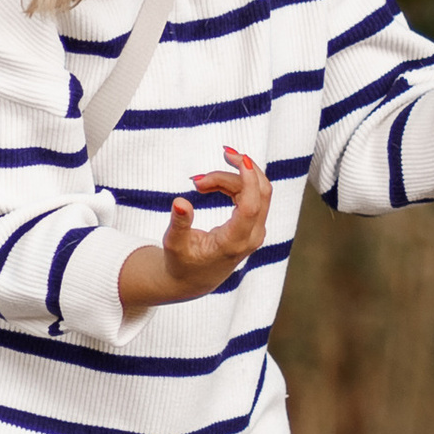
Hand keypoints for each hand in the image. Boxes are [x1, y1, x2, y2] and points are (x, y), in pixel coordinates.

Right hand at [117, 147, 270, 311]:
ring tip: (198, 183)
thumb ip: (179, 223)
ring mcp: (256, 231)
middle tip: (224, 153)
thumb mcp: (174, 244)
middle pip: (260, 193)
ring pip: (255, 191)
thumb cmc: (181, 263)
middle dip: (244, 169)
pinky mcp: (253, 225)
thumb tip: (180, 202)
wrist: (193, 280)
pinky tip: (210, 184)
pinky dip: (233, 184)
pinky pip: (251, 196)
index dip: (248, 180)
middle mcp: (251, 237)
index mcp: (233, 243)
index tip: (240, 158)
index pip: (251, 206)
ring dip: (230, 178)